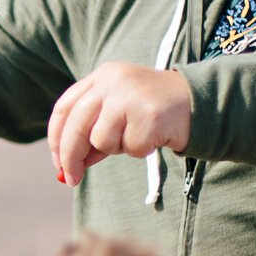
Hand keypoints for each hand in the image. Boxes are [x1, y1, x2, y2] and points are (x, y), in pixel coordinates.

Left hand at [47, 63, 191, 187]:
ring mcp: (131, 95)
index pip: (64, 108)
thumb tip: (67, 168)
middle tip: (71, 179)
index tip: (57, 162)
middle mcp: (113, 80)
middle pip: (76, 125)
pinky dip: (140, 150)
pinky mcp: (149, 114)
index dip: (56, 138)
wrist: (199, 102)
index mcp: (102, 76)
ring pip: (102, 140)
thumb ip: (92, 134)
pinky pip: (130, 148)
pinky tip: (154, 137)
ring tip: (137, 136)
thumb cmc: (152, 113)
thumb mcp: (117, 116)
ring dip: (118, 149)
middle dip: (70, 157)